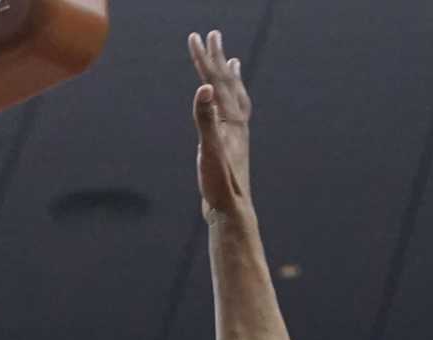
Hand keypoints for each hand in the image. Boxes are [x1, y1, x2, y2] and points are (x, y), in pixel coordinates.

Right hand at [189, 30, 252, 220]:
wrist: (232, 211)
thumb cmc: (220, 184)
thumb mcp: (208, 149)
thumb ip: (206, 118)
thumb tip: (205, 87)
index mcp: (231, 120)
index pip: (215, 81)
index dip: (204, 59)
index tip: (195, 37)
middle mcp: (238, 123)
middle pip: (228, 83)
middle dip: (217, 58)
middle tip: (213, 35)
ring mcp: (237, 135)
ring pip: (236, 98)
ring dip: (232, 78)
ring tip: (233, 63)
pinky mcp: (233, 147)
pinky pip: (236, 115)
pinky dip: (232, 103)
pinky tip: (228, 109)